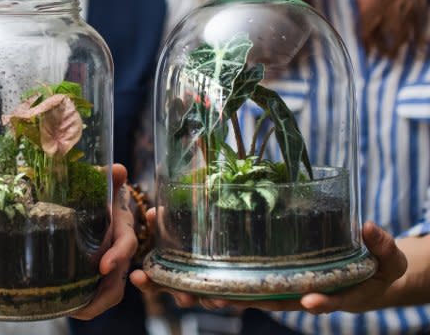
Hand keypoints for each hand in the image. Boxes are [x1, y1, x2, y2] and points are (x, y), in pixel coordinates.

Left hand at [70, 163, 137, 319]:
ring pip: (111, 292)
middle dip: (105, 293)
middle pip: (120, 279)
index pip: (126, 244)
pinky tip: (67, 307)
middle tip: (83, 303)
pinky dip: (87, 305)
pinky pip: (99, 296)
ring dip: (94, 304)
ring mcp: (114, 267)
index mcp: (123, 229)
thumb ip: (110, 179)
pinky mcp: (102, 278)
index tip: (103, 267)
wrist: (103, 207)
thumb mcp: (106, 187)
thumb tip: (118, 168)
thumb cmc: (104, 197)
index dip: (118, 256)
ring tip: (72, 309)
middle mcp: (121, 251)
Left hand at [131, 218, 407, 314]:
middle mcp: (275, 288)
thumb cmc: (374, 270)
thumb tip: (373, 230)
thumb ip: (379, 248)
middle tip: (152, 280)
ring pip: (218, 282)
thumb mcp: (383, 262)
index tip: (195, 289)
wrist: (370, 273)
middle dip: (188, 288)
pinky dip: (197, 259)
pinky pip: (225, 267)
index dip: (230, 296)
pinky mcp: (261, 264)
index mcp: (300, 291)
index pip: (263, 298)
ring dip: (181, 275)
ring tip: (145, 266)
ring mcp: (264, 277)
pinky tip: (170, 244)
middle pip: (225, 293)